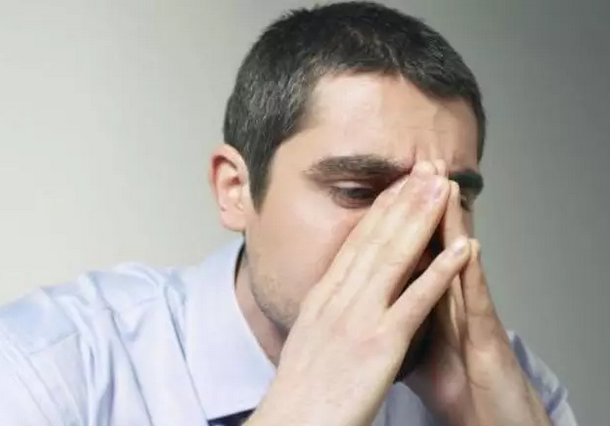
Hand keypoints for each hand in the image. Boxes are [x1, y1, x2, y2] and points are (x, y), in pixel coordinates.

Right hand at [247, 162, 471, 424]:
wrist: (291, 422)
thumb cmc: (301, 389)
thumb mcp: (307, 337)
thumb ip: (325, 310)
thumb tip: (335, 293)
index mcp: (323, 296)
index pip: (356, 241)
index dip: (382, 208)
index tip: (400, 183)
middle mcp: (339, 298)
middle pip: (377, 238)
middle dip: (406, 200)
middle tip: (428, 168)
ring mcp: (359, 318)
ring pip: (396, 257)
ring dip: (424, 219)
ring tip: (445, 190)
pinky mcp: (379, 344)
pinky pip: (415, 301)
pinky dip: (440, 271)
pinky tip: (461, 248)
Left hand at [405, 162, 550, 424]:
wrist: (482, 414)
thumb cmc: (450, 379)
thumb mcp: (414, 339)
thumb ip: (397, 311)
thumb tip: (372, 298)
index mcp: (427, 298)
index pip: (411, 251)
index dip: (400, 219)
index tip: (389, 186)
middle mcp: (451, 298)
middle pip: (436, 244)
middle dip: (425, 206)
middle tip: (419, 166)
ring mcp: (471, 314)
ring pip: (459, 262)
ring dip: (453, 224)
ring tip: (443, 186)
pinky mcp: (486, 336)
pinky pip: (476, 303)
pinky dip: (470, 275)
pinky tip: (468, 247)